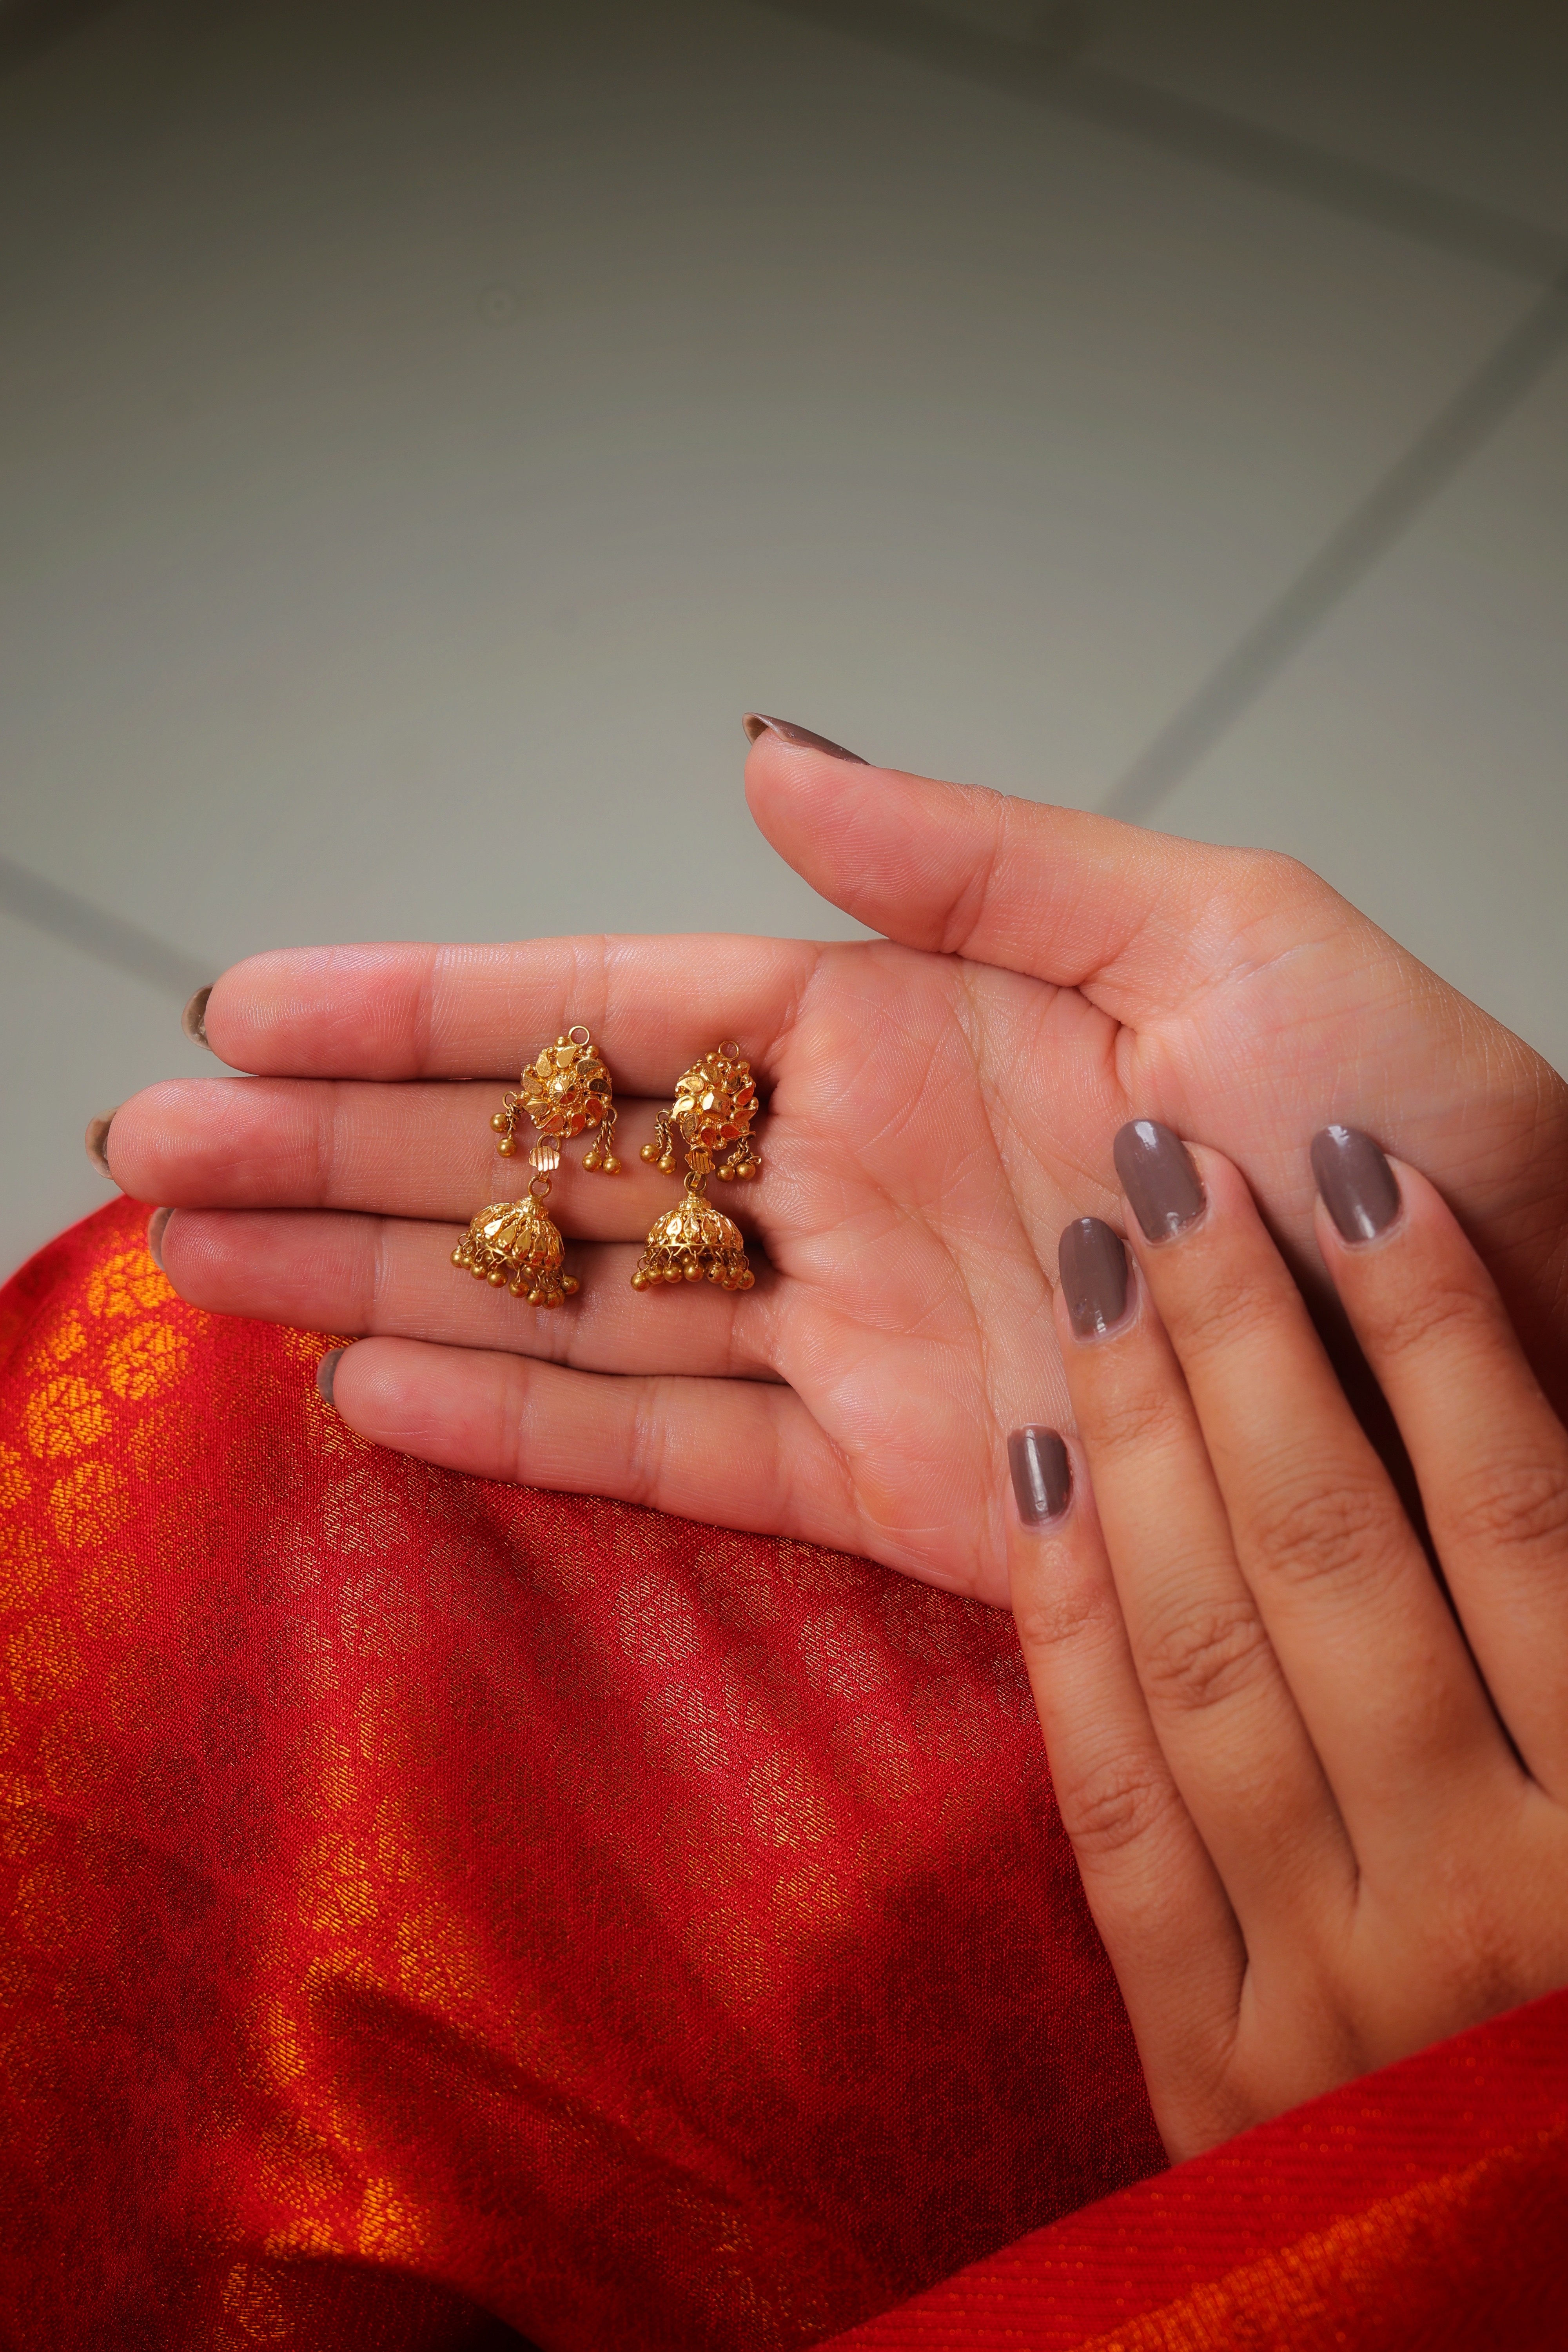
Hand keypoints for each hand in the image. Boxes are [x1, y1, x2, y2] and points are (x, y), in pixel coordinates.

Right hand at [104, 727, 1567, 1606]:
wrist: (1518, 1347)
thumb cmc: (1410, 1132)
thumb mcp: (1219, 931)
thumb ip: (975, 854)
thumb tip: (770, 756)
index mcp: (906, 1025)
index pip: (606, 1005)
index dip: (422, 1007)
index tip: (256, 1007)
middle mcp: (850, 1174)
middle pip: (543, 1155)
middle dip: (340, 1152)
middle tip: (157, 1151)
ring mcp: (855, 1329)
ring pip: (568, 1301)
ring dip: (385, 1282)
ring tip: (210, 1270)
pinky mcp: (895, 1480)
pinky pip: (672, 1448)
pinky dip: (527, 1427)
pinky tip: (385, 1393)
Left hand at [1010, 1120, 1567, 2158]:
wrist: (1523, 2314)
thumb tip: (1556, 1457)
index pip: (1524, 1519)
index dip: (1444, 1330)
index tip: (1364, 1175)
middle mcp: (1487, 1886)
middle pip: (1339, 1552)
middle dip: (1249, 1341)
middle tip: (1168, 1173)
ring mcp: (1335, 1980)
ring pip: (1212, 1654)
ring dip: (1145, 1442)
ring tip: (1094, 1272)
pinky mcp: (1211, 2062)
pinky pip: (1123, 1815)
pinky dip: (1071, 1641)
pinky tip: (1037, 1484)